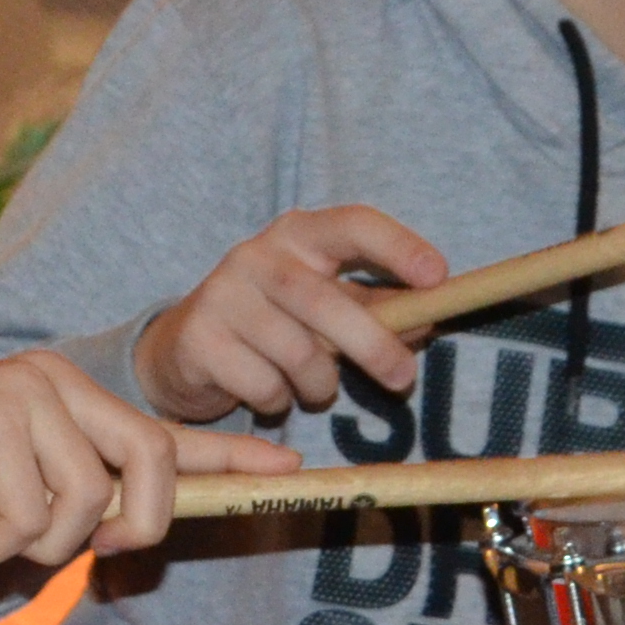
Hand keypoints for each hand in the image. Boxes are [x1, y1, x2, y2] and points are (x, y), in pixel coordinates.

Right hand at [0, 351, 296, 567]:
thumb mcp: (6, 493)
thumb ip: (67, 502)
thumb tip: (123, 533)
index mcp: (66, 393)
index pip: (166, 426)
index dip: (229, 455)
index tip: (287, 471)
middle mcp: (56, 381)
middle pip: (154, 458)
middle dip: (141, 523)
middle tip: (96, 551)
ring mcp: (27, 394)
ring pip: (89, 499)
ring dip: (36, 544)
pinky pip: (33, 512)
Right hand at [135, 206, 444, 419]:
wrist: (185, 348)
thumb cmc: (275, 322)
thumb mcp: (327, 308)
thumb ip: (377, 311)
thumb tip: (429, 320)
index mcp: (298, 235)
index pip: (353, 224)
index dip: (398, 247)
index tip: (439, 278)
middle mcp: (256, 255)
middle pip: (325, 300)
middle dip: (372, 343)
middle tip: (403, 379)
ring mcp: (222, 295)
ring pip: (297, 353)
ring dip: (319, 383)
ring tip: (314, 386)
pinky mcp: (200, 339)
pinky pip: (264, 384)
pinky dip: (279, 400)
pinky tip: (269, 391)